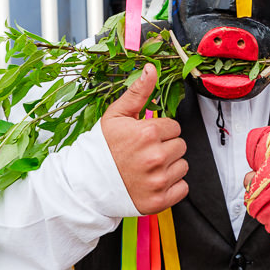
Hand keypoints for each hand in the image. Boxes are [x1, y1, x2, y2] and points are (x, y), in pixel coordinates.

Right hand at [101, 64, 188, 214]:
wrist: (86, 183)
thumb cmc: (102, 149)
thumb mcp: (117, 115)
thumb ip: (138, 91)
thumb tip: (152, 68)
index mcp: (147, 133)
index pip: (174, 127)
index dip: (160, 131)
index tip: (145, 137)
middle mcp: (155, 157)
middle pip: (180, 146)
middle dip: (166, 147)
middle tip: (145, 152)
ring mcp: (158, 181)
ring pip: (183, 166)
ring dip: (170, 166)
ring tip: (148, 167)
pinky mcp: (159, 200)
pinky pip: (183, 188)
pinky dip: (172, 186)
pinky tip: (153, 181)